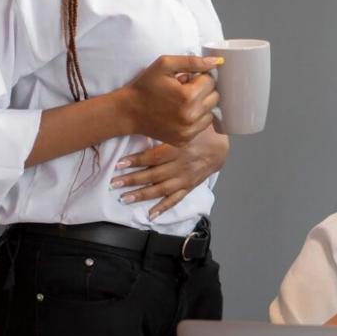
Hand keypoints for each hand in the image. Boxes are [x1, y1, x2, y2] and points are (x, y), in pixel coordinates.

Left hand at [111, 129, 229, 218]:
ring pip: (161, 189)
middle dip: (132, 180)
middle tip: (114, 183)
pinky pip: (175, 199)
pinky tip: (150, 214)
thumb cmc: (201, 133)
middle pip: (154, 175)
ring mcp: (185, 179)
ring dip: (142, 195)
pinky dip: (163, 207)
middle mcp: (181, 166)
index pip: (154, 157)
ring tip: (125, 198)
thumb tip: (145, 121)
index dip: (136, 161)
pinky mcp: (189, 187)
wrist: (221, 148)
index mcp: (179, 148)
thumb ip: (169, 126)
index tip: (119, 164)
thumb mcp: (187, 125)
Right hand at [118, 55, 222, 145]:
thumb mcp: (165, 64)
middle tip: (185, 89)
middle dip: (203, 91)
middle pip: (214, 97)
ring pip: (211, 113)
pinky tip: (181, 114)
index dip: (200, 76)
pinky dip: (195, 119)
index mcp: (188, 96)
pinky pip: (201, 127)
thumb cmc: (146, 86)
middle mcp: (192, 116)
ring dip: (201, 106)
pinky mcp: (185, 140)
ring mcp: (189, 131)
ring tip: (183, 102)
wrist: (129, 111)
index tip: (186, 78)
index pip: (211, 81)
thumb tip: (217, 62)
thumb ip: (192, 61)